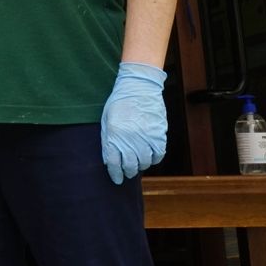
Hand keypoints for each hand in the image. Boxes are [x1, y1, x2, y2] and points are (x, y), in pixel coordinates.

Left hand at [100, 62, 167, 184]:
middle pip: (130, 165)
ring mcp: (146, 138)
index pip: (113, 163)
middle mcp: (129, 139)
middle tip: (128, 173)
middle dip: (128, 172)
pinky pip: (158, 155)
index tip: (117, 179)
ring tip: (138, 163)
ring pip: (145, 162)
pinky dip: (154, 159)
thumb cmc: (119, 101)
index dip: (115, 174)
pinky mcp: (159, 135)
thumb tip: (109, 159)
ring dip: (141, 165)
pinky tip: (150, 156)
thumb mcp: (106, 120)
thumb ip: (108, 140)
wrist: (139, 86)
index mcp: (113, 135)